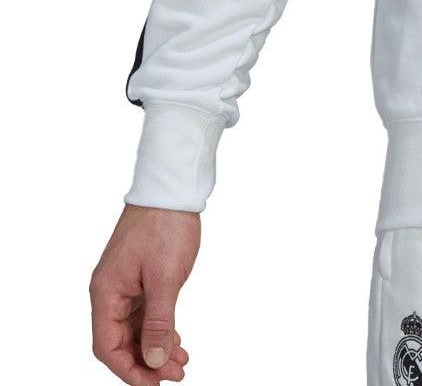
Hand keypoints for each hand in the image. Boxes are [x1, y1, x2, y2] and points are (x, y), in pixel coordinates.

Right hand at [90, 205, 199, 383]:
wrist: (174, 189)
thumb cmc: (166, 226)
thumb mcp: (166, 278)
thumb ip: (158, 322)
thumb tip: (152, 359)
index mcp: (106, 292)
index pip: (107, 346)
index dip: (129, 369)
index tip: (153, 384)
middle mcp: (110, 291)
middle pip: (121, 340)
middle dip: (147, 360)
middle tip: (175, 373)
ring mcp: (126, 284)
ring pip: (135, 328)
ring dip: (156, 346)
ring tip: (181, 362)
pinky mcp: (141, 276)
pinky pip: (144, 312)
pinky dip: (160, 327)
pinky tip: (176, 339)